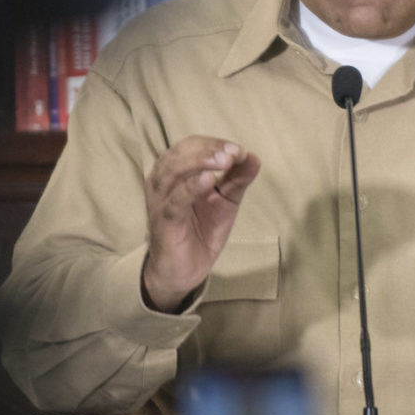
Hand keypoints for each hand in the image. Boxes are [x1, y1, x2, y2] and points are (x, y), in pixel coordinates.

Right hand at [141, 136, 260, 311]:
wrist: (184, 271)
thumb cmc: (200, 231)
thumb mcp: (225, 201)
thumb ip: (237, 179)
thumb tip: (253, 157)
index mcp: (175, 172)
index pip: (191, 146)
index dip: (214, 143)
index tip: (239, 150)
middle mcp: (163, 181)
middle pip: (180, 153)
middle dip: (209, 149)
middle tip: (234, 153)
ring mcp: (160, 201)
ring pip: (173, 171)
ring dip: (200, 161)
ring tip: (225, 161)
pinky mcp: (164, 222)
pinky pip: (175, 201)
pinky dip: (190, 187)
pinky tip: (208, 180)